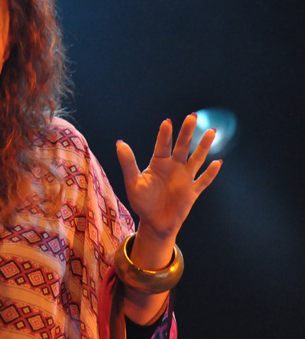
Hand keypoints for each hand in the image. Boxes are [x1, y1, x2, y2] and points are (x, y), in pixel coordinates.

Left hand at [116, 113, 222, 240]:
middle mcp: (174, 167)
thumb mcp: (132, 182)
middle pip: (182, 146)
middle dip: (187, 132)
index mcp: (158, 163)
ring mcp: (184, 179)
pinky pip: (203, 181)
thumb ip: (128, 163)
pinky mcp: (192, 192)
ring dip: (204, 146)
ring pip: (197, 159)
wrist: (154, 223)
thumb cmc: (142, 201)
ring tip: (211, 131)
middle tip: (192, 116)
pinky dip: (210, 173)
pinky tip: (217, 162)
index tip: (167, 122)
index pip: (162, 145)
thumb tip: (119, 143)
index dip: (165, 134)